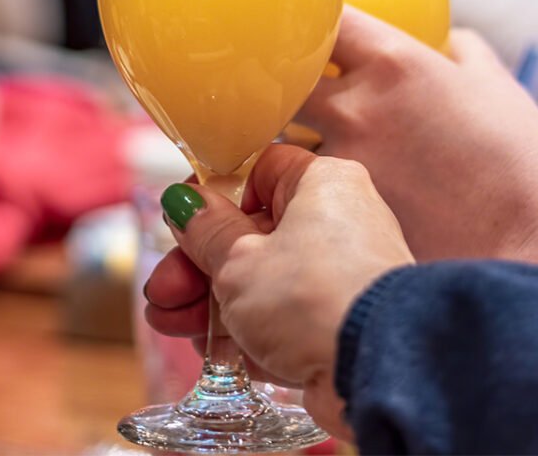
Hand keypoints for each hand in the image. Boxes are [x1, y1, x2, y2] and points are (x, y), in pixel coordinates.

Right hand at [144, 145, 413, 438]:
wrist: (375, 367)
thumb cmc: (311, 296)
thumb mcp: (239, 261)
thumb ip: (206, 231)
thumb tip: (186, 202)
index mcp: (322, 183)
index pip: (260, 170)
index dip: (214, 195)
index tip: (180, 221)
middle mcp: (339, 221)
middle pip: (254, 232)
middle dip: (199, 264)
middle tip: (162, 291)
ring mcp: (343, 273)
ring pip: (265, 278)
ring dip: (213, 301)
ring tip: (171, 323)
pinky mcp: (342, 320)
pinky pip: (286, 316)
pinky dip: (249, 329)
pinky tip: (209, 348)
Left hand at [298, 7, 537, 294]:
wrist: (530, 243)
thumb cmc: (521, 163)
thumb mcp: (497, 87)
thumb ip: (464, 52)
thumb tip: (447, 38)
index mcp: (394, 62)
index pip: (325, 18)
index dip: (313, 22)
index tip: (315, 32)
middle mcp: (356, 105)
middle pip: (283, 77)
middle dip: (283, 82)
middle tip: (294, 94)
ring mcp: (340, 160)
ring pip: (281, 139)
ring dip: (288, 141)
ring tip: (305, 156)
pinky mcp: (335, 214)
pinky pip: (298, 193)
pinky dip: (302, 193)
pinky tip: (322, 205)